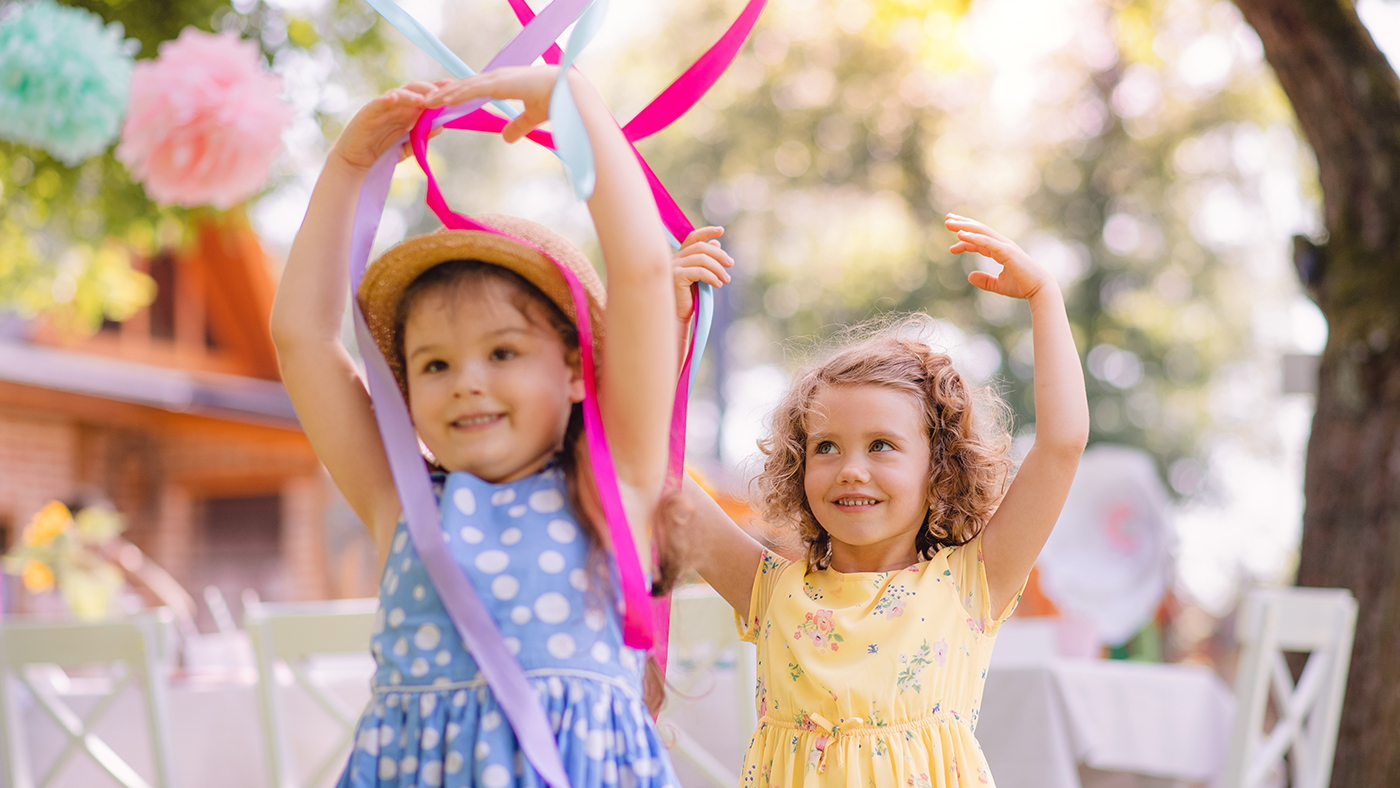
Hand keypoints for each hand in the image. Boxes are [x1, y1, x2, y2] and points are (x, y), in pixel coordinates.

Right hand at [331, 82, 444, 171]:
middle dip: (430, 89)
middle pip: (414, 90)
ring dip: (412, 95)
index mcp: (407, 112)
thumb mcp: (407, 146)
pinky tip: (395, 98)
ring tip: (424, 99)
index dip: (439, 91)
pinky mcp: (368, 113)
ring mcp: (382, 108)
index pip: (425, 96)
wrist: (357, 162)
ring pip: (398, 94)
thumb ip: (422, 136)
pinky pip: (378, 103)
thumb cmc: (383, 153)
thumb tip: (441, 126)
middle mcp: (396, 106)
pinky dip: (386, 99)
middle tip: (444, 92)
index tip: (456, 88)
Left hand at [425, 66, 562, 143]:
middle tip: (424, 101)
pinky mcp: (502, 84)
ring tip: (425, 102)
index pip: (474, 88)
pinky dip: (458, 95)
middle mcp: (499, 77)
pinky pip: (474, 89)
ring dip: (444, 94)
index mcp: (505, 83)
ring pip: (464, 86)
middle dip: (443, 93)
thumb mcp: (532, 117)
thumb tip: (506, 138)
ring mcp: (499, 79)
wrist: (572, 93)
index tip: (440, 102)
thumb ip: (519, 126)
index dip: (456, 94)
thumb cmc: (558, 101)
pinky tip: (443, 101)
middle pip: (464, 85)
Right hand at [671, 226, 731, 320]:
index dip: (707, 232)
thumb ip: (706, 261)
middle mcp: (673, 259)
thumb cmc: (687, 299)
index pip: (692, 238)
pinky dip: (712, 277)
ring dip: (718, 269)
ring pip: (702, 259)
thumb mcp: (700, 277)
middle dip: (719, 254)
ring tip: (726, 280)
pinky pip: (700, 272)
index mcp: (678, 257)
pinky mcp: (676, 276)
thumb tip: (716, 243)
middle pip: (700, 247)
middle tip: (730, 264)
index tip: (721, 230)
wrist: (676, 317)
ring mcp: (673, 267)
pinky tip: (718, 284)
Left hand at [946, 214, 1055, 300]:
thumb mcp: (999, 285)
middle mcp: (1001, 244)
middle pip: (978, 230)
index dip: (964, 242)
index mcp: (1000, 250)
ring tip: (949, 222)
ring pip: (981, 232)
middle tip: (947, 219)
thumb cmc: (1022, 286)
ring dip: (964, 226)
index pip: (978, 242)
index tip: (951, 249)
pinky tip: (960, 235)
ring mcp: (1004, 246)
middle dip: (962, 224)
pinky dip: (973, 237)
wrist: (1039, 289)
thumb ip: (985, 281)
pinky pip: (987, 242)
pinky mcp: (1006, 251)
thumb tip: (969, 276)